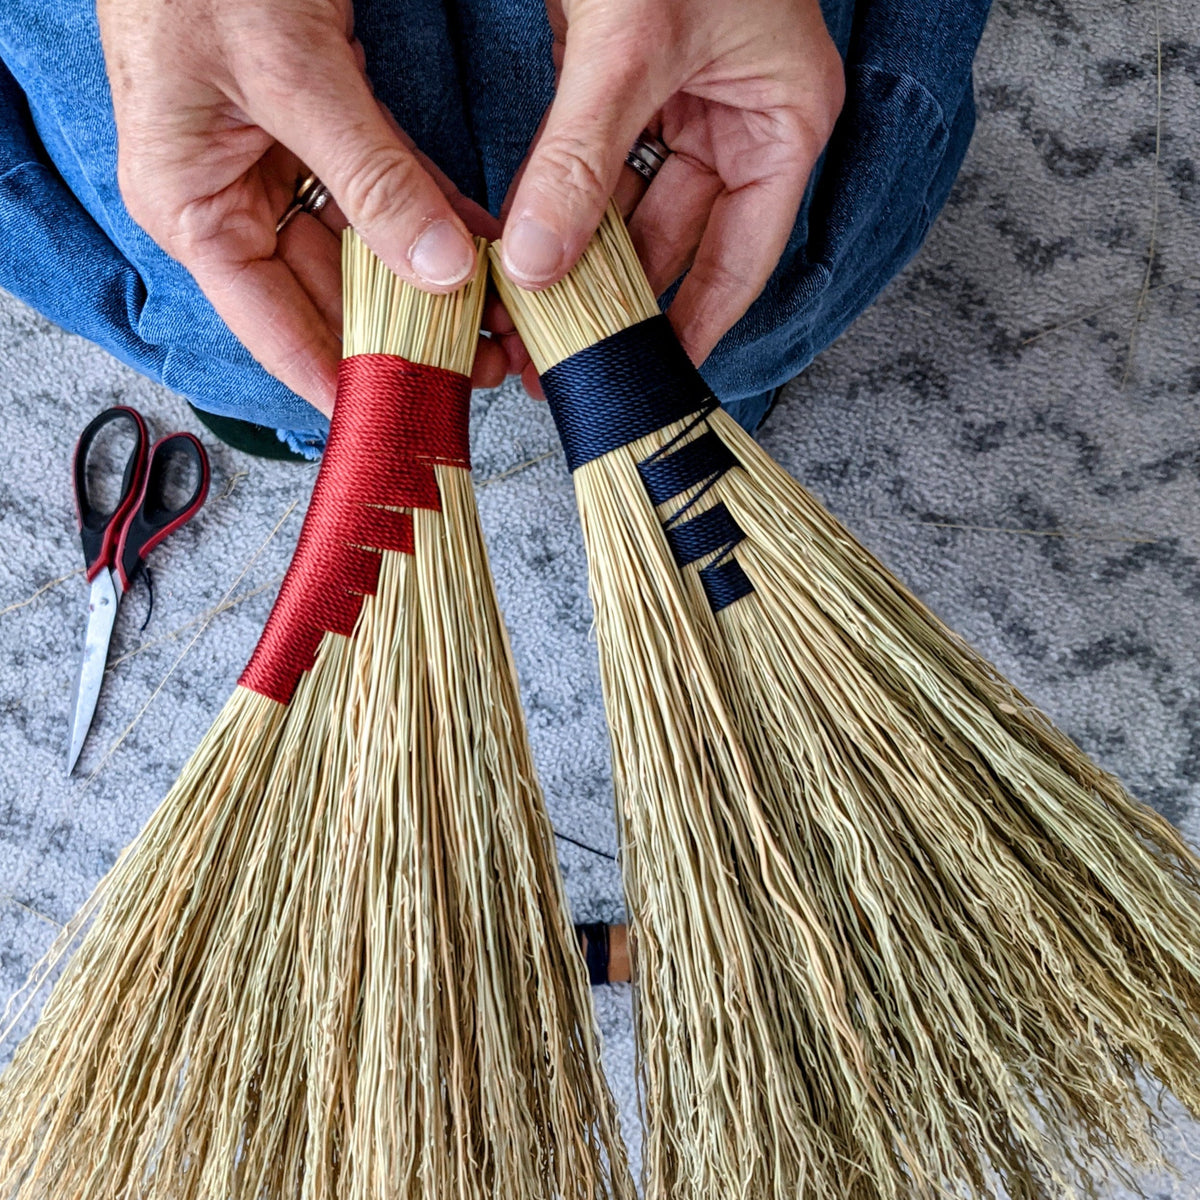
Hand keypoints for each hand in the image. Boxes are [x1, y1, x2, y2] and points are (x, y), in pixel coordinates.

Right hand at [97, 0, 507, 416]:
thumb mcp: (290, 73)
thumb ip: (370, 177)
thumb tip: (438, 269)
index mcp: (194, 207)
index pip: (277, 330)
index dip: (346, 379)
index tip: (410, 416)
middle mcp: (231, 198)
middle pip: (329, 296)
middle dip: (408, 332)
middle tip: (484, 365)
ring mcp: (274, 163)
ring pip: (363, 248)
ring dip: (428, 282)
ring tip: (498, 323)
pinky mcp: (316, 124)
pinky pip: (382, 190)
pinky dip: (431, 219)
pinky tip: (482, 251)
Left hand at [499, 0, 844, 375]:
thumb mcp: (633, 43)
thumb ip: (582, 155)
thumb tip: (538, 260)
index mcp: (781, 120)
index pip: (739, 255)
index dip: (696, 321)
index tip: (653, 377)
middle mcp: (733, 117)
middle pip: (671, 237)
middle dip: (613, 295)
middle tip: (565, 355)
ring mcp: (675, 97)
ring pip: (620, 202)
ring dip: (572, 253)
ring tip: (531, 318)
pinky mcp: (616, 73)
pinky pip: (581, 156)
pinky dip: (548, 198)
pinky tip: (518, 249)